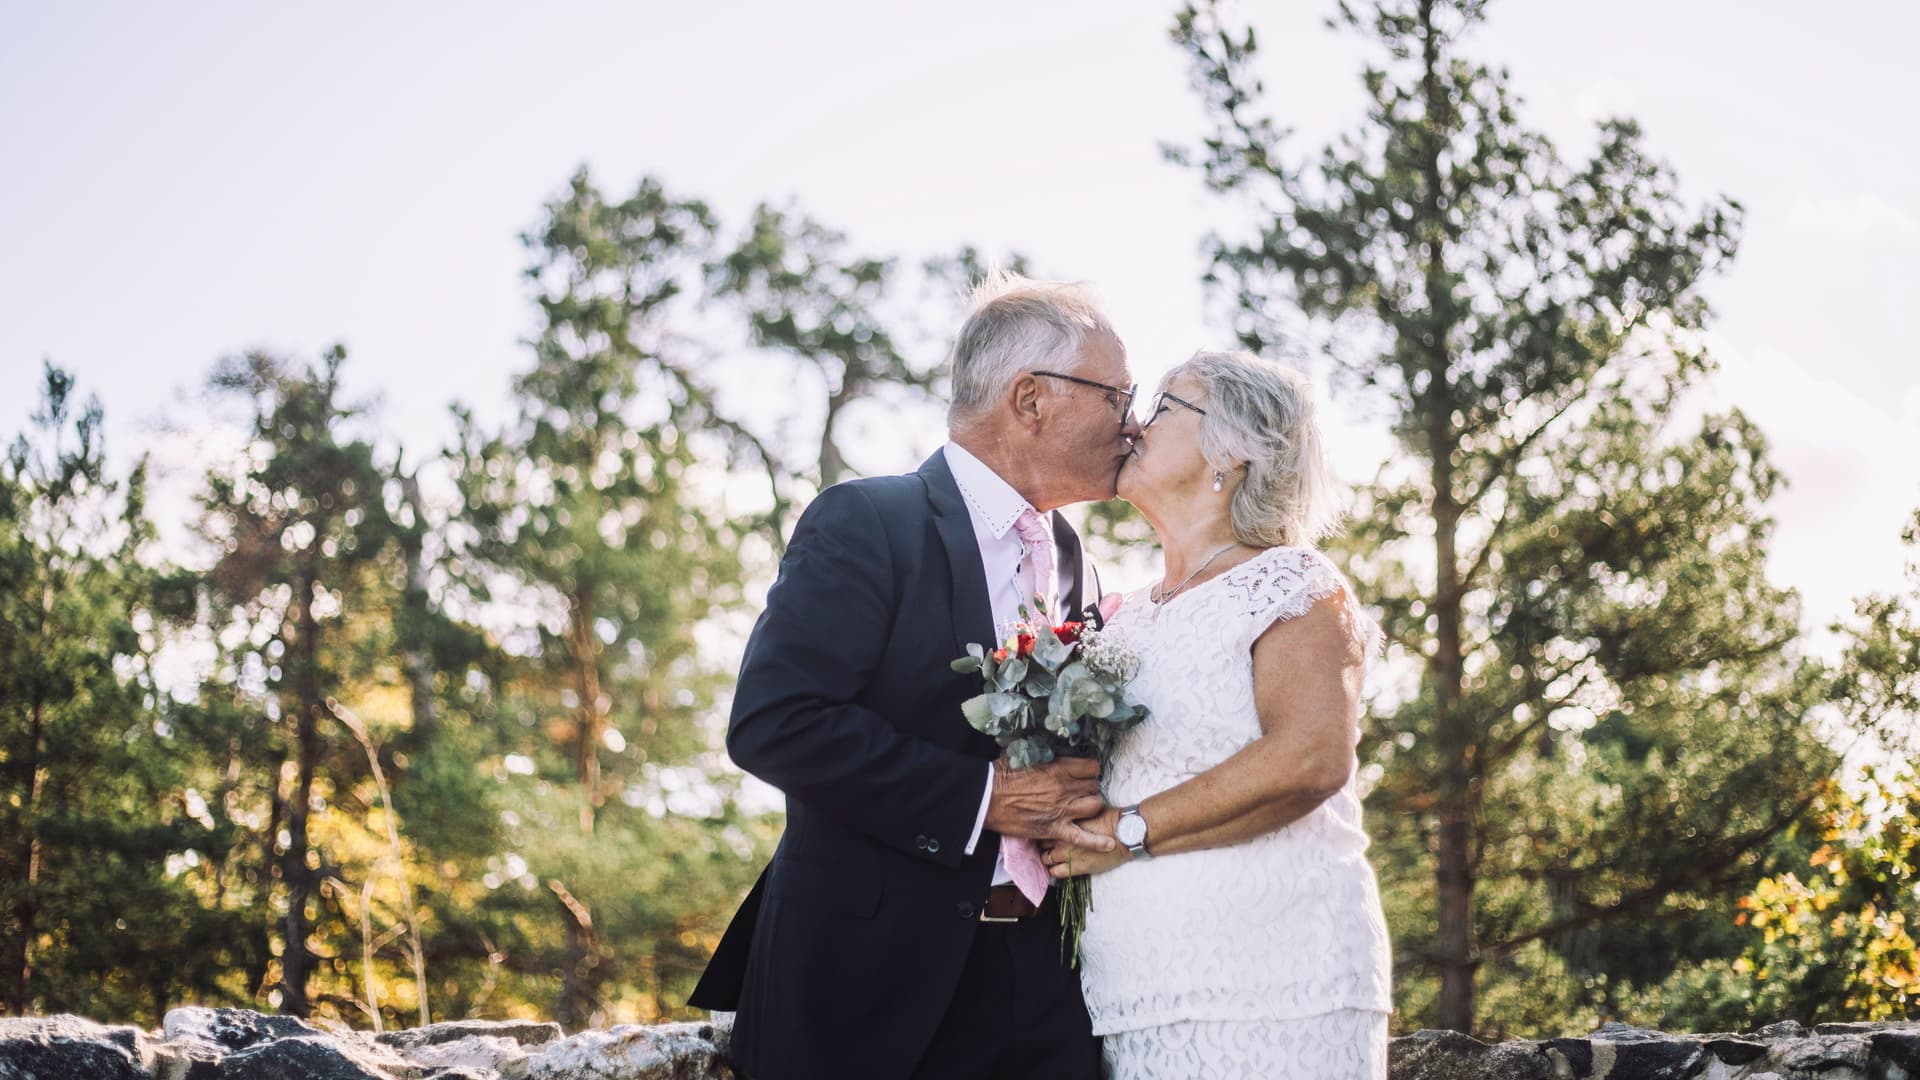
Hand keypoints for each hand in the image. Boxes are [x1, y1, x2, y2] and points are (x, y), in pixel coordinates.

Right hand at [983, 755, 1114, 851]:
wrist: (986, 798)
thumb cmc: (1001, 774)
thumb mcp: (1023, 754)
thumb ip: (1040, 749)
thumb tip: (1047, 741)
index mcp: (1059, 768)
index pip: (1092, 767)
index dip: (1089, 770)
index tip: (1083, 772)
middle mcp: (1065, 789)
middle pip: (1094, 786)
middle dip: (1089, 787)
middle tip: (1080, 789)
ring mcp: (1062, 810)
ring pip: (1095, 806)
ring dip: (1092, 805)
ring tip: (1084, 806)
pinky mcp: (1054, 829)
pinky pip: (1082, 838)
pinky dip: (1097, 843)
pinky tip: (1110, 844)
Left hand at [1040, 807, 1128, 877]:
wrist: (1124, 835)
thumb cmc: (1111, 818)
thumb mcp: (1088, 808)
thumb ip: (1075, 811)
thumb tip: (1069, 808)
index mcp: (1064, 820)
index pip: (1044, 825)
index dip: (1045, 828)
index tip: (1048, 828)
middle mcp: (1061, 837)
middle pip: (1041, 842)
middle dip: (1044, 843)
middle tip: (1049, 843)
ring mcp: (1067, 854)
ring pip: (1045, 858)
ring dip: (1048, 857)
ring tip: (1054, 856)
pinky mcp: (1075, 867)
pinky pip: (1055, 872)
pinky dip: (1054, 870)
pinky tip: (1059, 867)